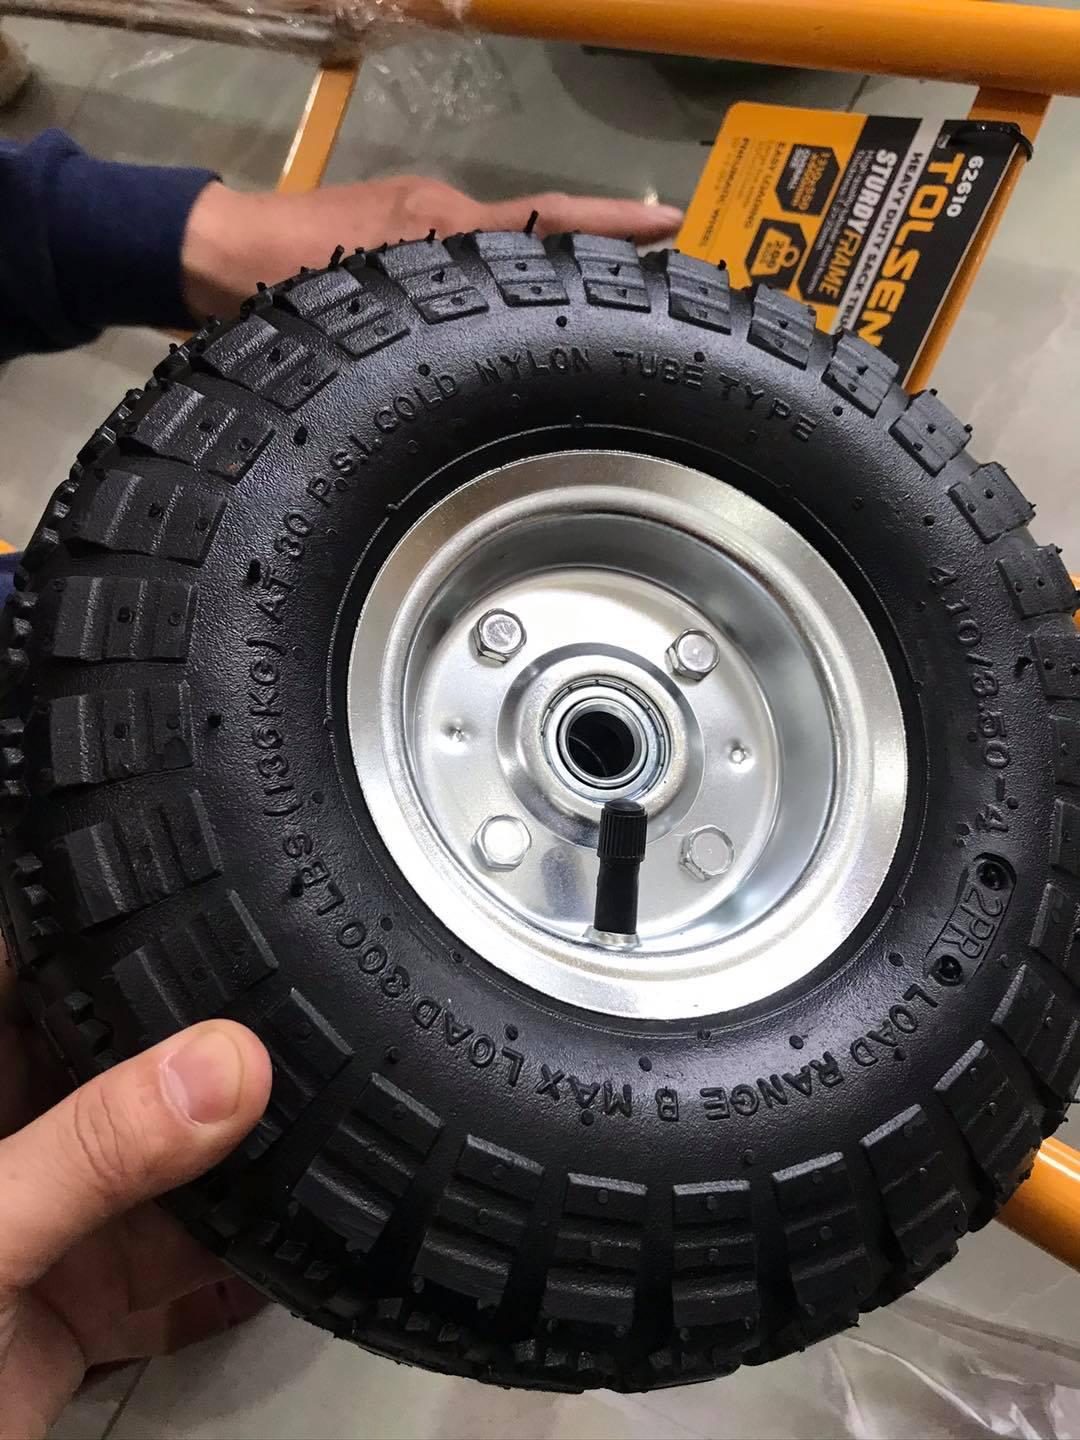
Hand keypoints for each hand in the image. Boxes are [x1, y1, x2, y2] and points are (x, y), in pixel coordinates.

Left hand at [0, 951, 271, 1438]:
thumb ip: (96, 1150)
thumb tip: (222, 1064)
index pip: (31, 960)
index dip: (106, 914)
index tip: (203, 880)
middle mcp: (5, 1142)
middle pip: (119, 1056)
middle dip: (201, 1036)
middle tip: (294, 999)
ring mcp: (42, 1222)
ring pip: (162, 1159)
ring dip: (234, 1155)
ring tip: (317, 1111)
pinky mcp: (75, 1304)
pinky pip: (176, 1261)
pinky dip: (235, 1258)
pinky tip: (286, 1240)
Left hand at [181, 174, 683, 318]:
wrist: (206, 265)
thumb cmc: (273, 286)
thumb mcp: (359, 290)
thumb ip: (432, 287)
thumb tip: (506, 300)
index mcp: (442, 228)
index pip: (547, 222)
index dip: (613, 227)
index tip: (674, 228)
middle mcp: (441, 228)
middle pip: (541, 240)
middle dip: (603, 254)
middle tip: (665, 283)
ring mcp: (421, 242)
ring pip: (508, 265)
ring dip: (558, 282)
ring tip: (613, 314)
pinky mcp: (398, 268)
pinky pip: (472, 278)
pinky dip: (509, 295)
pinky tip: (527, 331)